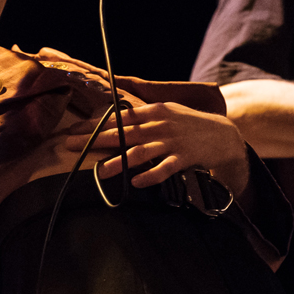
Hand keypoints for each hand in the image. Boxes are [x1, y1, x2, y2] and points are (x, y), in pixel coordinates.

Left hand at [64, 102, 249, 192]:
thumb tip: (115, 119)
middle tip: (70, 146)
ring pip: (140, 152)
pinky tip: (136, 182)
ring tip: (100, 172)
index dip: (94, 124)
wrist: (223, 135)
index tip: (73, 130)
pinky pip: (164, 168)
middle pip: (122, 133)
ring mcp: (172, 141)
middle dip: (94, 139)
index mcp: (154, 111)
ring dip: (118, 162)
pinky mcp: (184, 157)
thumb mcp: (167, 112)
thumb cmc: (189, 124)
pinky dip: (150, 175)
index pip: (118, 117)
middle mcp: (160, 124)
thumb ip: (143, 115)